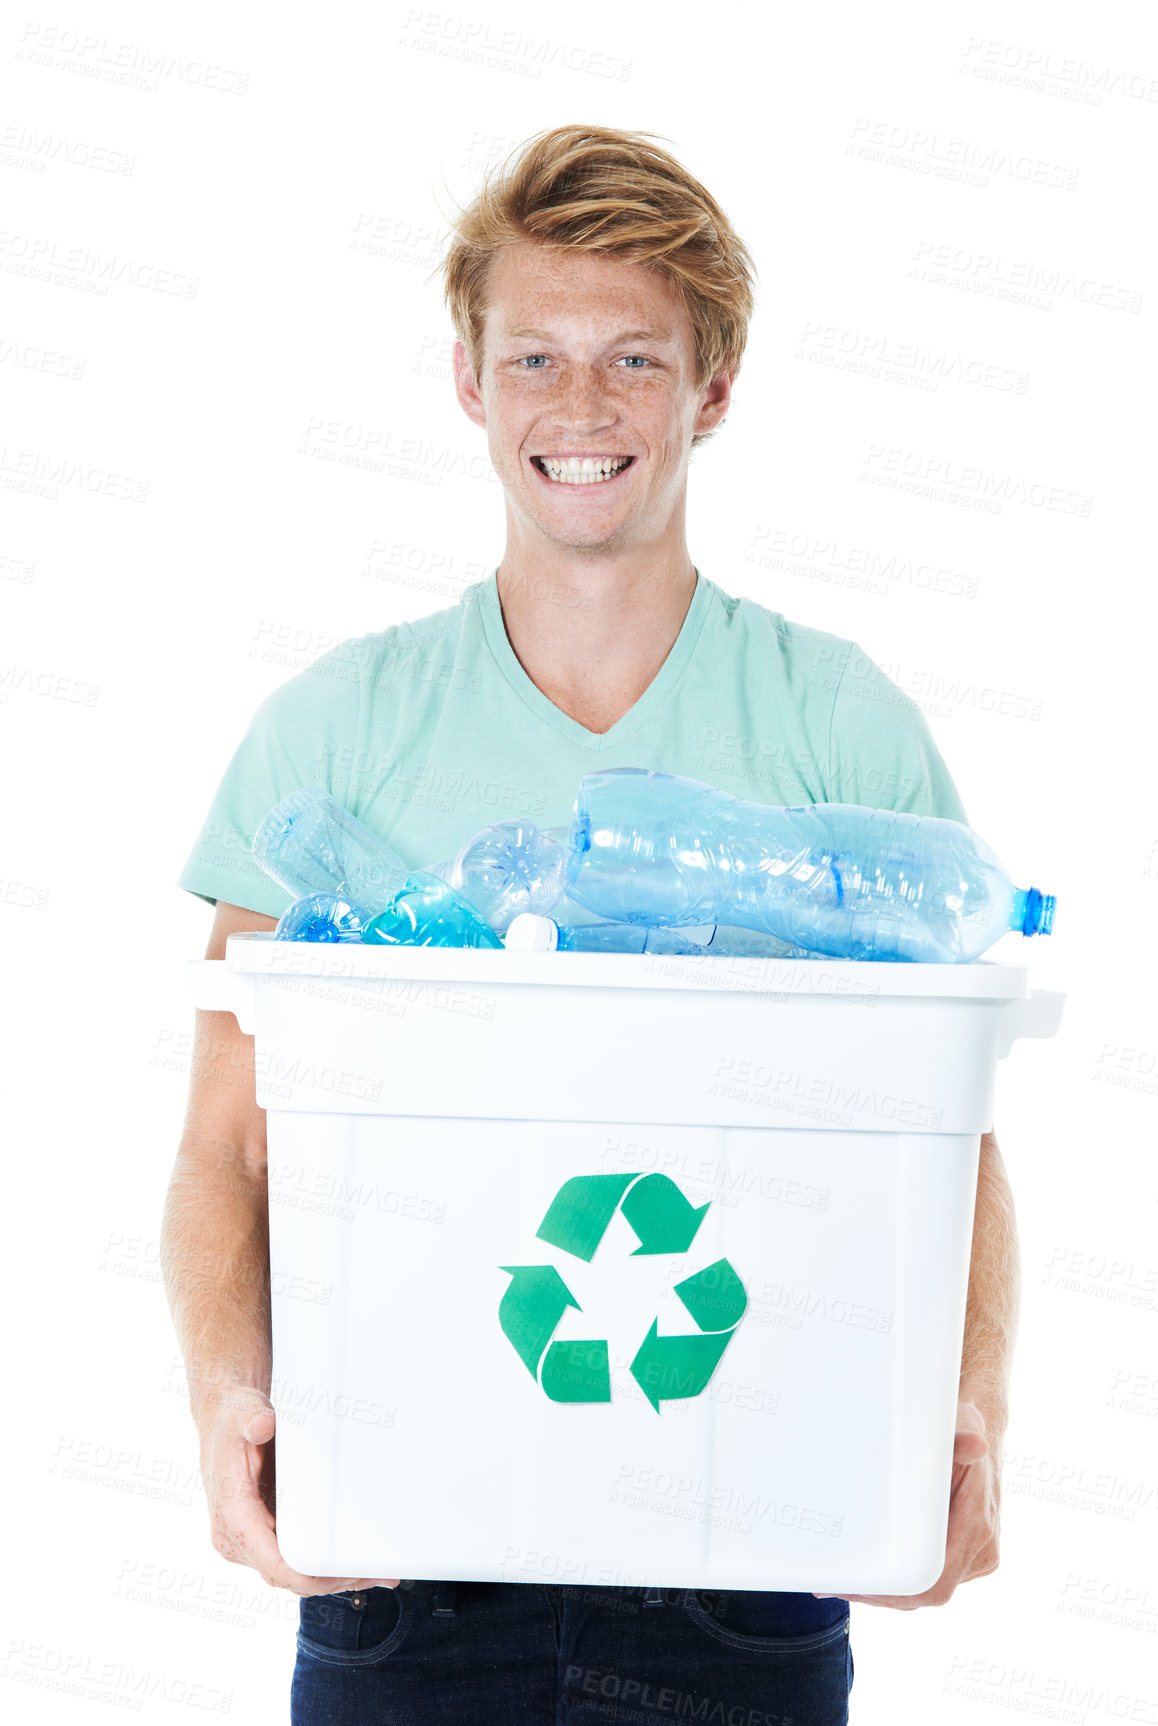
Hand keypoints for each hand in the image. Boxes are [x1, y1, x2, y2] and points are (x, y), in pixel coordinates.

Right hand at [197, 1384, 399, 1595]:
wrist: (224, 1419)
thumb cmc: (233, 1418)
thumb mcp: (242, 1412)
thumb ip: (252, 1420)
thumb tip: (263, 1425)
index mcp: (232, 1515)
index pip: (273, 1565)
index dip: (310, 1578)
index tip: (343, 1574)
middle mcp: (236, 1537)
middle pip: (287, 1577)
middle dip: (329, 1580)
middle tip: (372, 1573)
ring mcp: (247, 1541)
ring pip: (289, 1574)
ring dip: (328, 1576)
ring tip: (371, 1571)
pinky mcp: (260, 1535)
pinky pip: (289, 1560)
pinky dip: (318, 1564)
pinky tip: (349, 1559)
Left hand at [813, 1400, 999, 1609]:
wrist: (976, 1434)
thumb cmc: (961, 1429)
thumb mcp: (960, 1425)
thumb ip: (961, 1437)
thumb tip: (973, 1443)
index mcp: (979, 1524)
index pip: (936, 1579)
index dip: (897, 1591)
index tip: (861, 1584)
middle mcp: (981, 1547)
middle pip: (926, 1593)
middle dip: (881, 1594)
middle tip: (835, 1586)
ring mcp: (974, 1556)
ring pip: (926, 1590)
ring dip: (887, 1591)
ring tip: (841, 1582)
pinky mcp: (964, 1556)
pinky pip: (929, 1578)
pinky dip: (900, 1580)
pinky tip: (868, 1574)